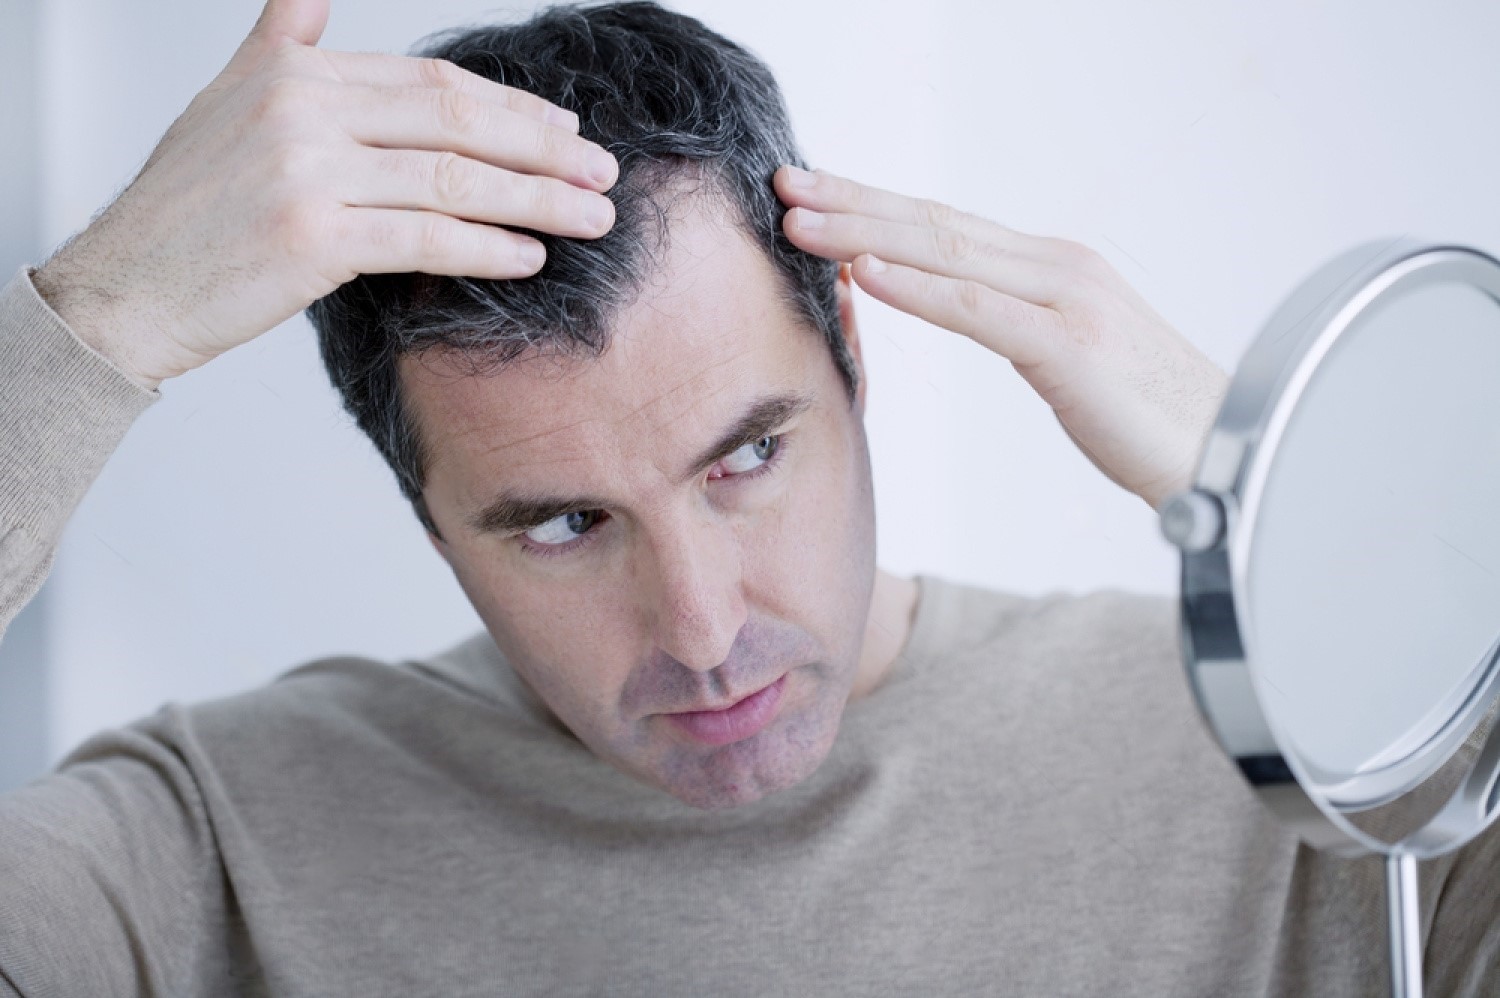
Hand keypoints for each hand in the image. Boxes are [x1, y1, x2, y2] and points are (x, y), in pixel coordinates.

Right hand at [31, 0, 617, 390]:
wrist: (126, 287)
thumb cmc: (185, 208)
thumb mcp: (227, 99)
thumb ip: (280, 42)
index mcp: (294, 73)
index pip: (432, 82)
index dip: (510, 107)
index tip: (564, 131)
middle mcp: (302, 110)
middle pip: (456, 121)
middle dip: (543, 149)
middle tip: (603, 173)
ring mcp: (307, 172)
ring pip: (453, 180)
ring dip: (537, 201)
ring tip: (592, 218)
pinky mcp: (313, 239)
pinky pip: (425, 239)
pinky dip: (486, 248)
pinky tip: (530, 257)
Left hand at [773, 166, 1229, 510]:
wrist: (1228, 450)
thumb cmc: (1145, 414)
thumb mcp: (1066, 354)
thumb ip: (1012, 321)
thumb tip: (954, 305)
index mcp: (1051, 268)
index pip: (945, 225)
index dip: (874, 204)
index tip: (812, 192)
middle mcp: (1057, 267)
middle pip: (935, 224)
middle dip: (854, 200)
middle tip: (785, 181)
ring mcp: (1066, 300)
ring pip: (948, 254)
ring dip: (865, 233)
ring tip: (801, 221)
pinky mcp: (1071, 347)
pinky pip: (979, 312)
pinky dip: (918, 288)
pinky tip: (866, 273)